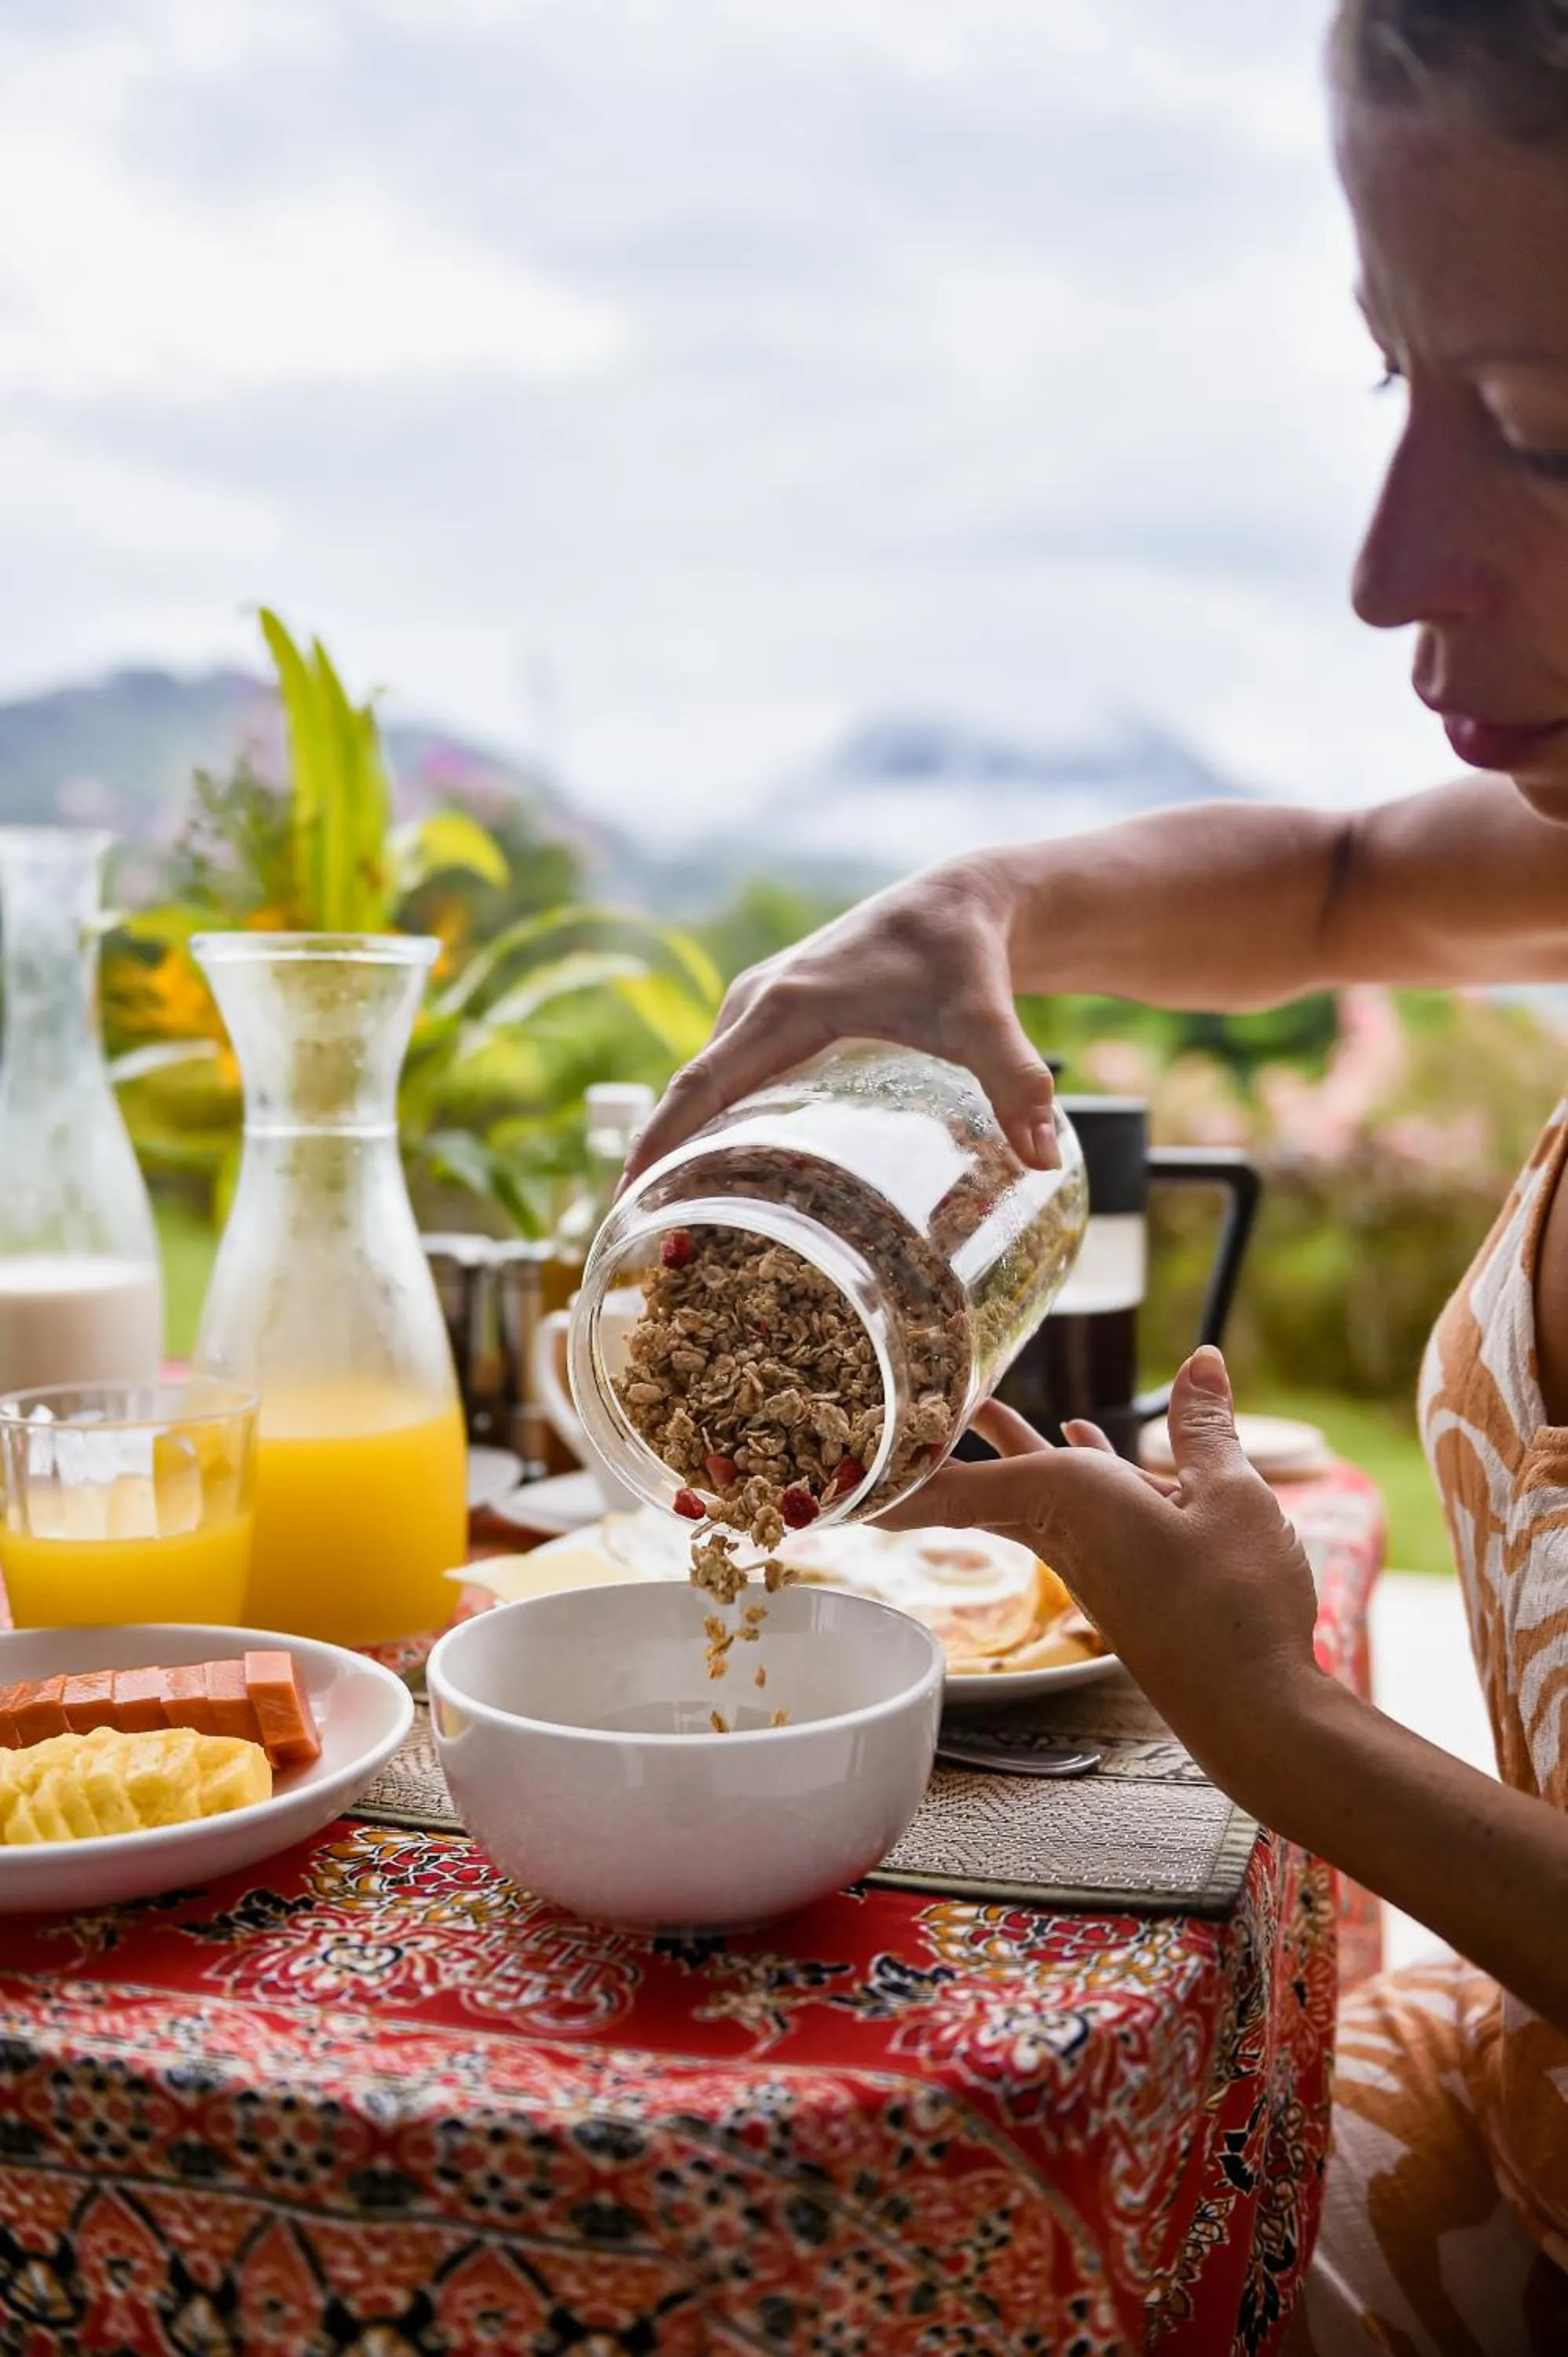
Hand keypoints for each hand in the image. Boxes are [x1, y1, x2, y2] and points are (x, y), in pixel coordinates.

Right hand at [622, 855, 1059, 1182]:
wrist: (960, 901)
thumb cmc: (963, 957)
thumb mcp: (984, 1020)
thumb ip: (1014, 1082)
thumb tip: (1046, 1159)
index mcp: (783, 1008)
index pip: (698, 1086)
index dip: (657, 1145)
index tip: (627, 1203)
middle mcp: (755, 1004)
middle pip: (691, 1093)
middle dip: (662, 1163)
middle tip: (656, 1245)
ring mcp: (758, 1005)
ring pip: (705, 1084)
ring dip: (683, 1143)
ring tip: (677, 1222)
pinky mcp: (772, 1011)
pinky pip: (724, 1072)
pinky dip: (711, 1118)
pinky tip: (717, 1170)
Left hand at [880, 1348, 1325, 1807]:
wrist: (1256, 1708)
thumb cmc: (1235, 1603)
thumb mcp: (1231, 1494)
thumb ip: (1205, 1426)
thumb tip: (1201, 1361)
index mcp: (1069, 1499)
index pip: (951, 1482)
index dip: (892, 1473)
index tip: (835, 1474)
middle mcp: (1063, 1533)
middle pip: (979, 1483)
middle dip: (945, 1444)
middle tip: (910, 1407)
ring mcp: (1088, 1564)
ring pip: (1029, 1496)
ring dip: (1008, 1450)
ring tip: (985, 1405)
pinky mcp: (1119, 1584)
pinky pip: (1077, 1516)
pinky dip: (1075, 1477)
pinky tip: (1087, 1447)